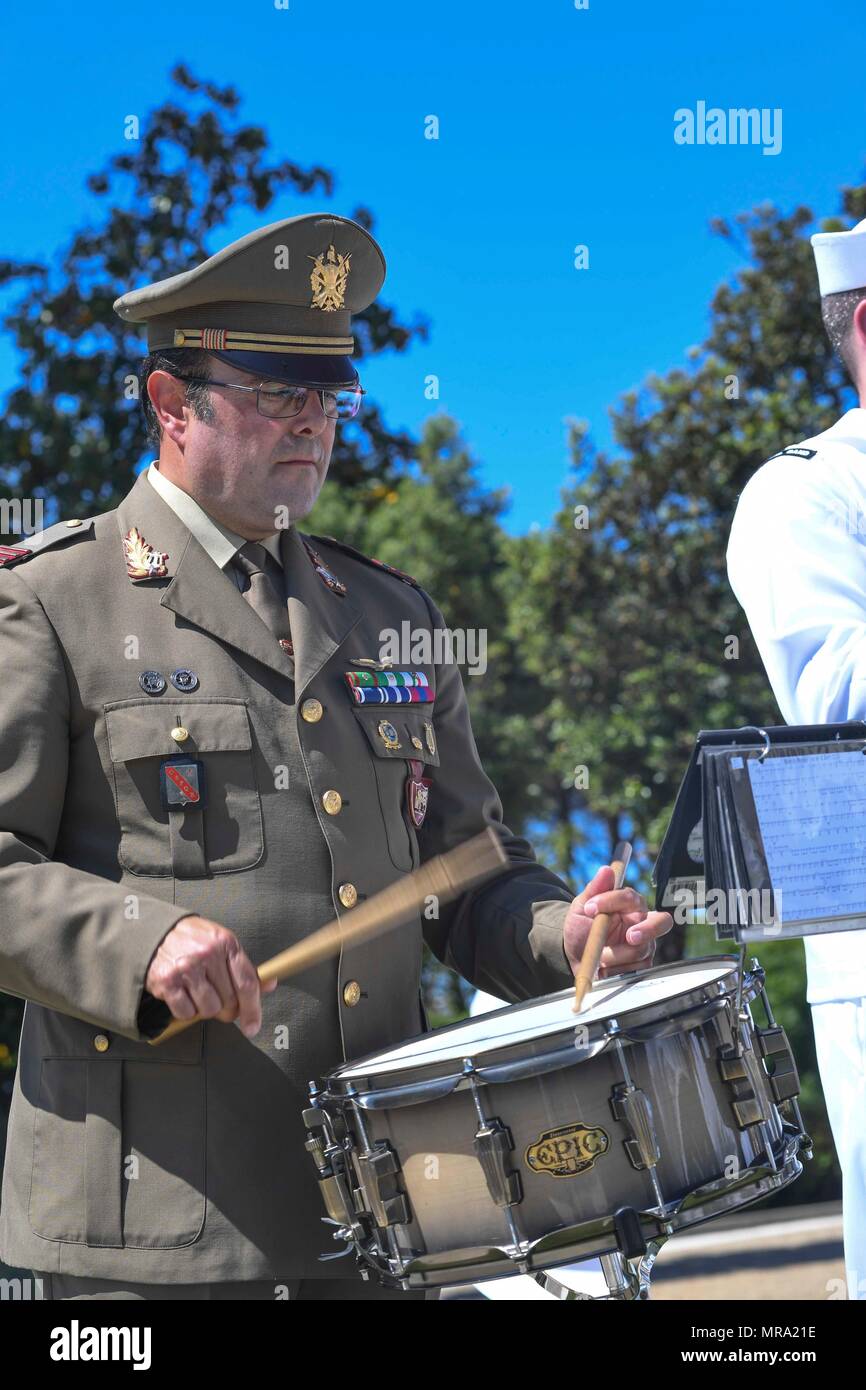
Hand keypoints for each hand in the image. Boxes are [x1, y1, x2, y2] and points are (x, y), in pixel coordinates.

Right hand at [144, 916, 277, 1036]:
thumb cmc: (193, 940)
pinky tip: (183, 995)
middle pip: (229, 1001)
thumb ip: (243, 966)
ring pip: (209, 1009)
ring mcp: (187, 968)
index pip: (247, 983)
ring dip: (205, 1009)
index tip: (253, 1026)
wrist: (155, 932)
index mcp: (226, 943)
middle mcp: (207, 954)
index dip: (253, 1009)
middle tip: (219, 1003)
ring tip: (198, 993)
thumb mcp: (222, 944)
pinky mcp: (167, 982)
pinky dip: (186, 1010)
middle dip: (227, 1010)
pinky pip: (186, 1012)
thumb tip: (269, 985)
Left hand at [562, 866, 672, 979]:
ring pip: (641, 949)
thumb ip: (594, 889)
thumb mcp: (581, 908)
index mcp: (629, 905)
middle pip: (662, 922)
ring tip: (598, 955)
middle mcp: (642, 923)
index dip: (611, 901)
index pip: (630, 898)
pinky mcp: (642, 965)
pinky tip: (605, 968)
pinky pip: (635, 969)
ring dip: (614, 954)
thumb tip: (606, 870)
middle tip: (629, 937)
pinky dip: (615, 970)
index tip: (590, 908)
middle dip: (647, 930)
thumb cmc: (580, 928)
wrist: (573, 956)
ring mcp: (645, 945)